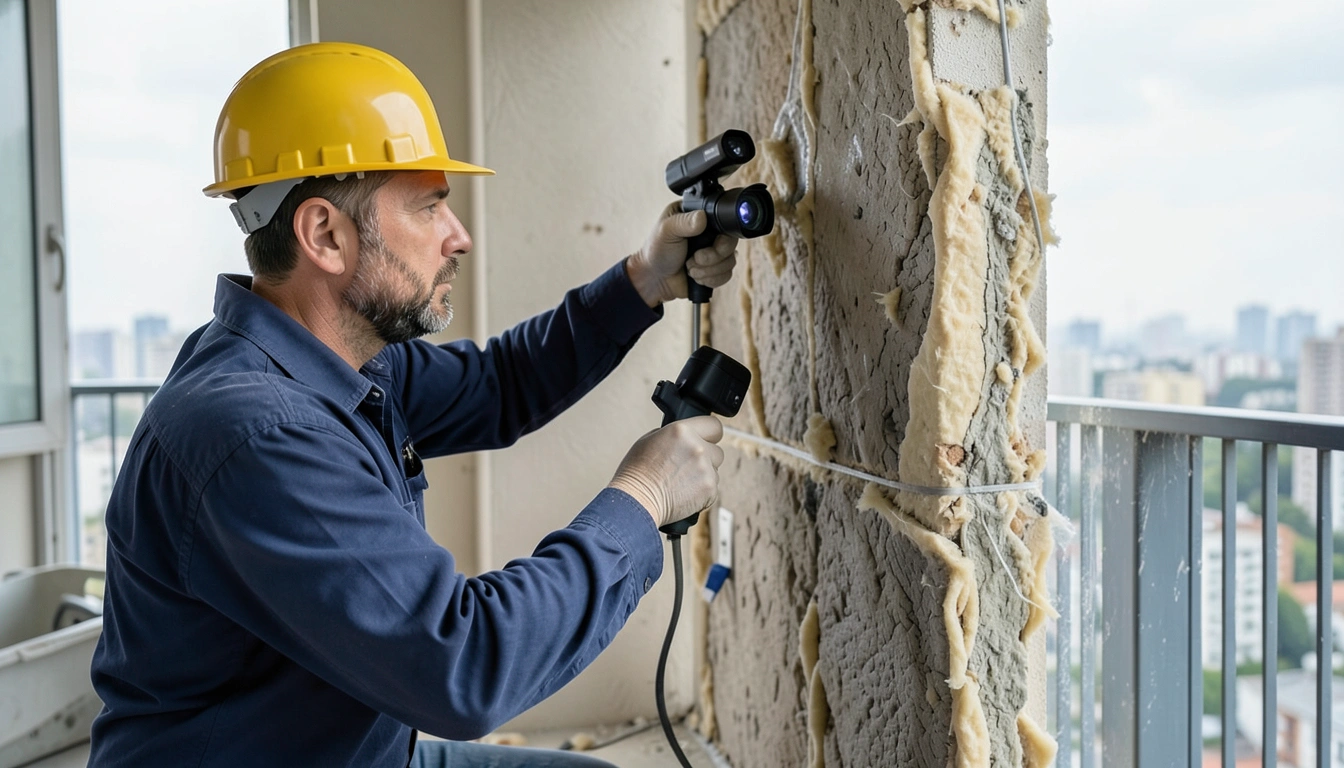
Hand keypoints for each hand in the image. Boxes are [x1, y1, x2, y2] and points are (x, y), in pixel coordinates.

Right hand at [608, 415, 724, 527]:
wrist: (637, 502)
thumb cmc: (637, 474)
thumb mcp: (649, 440)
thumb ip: (673, 435)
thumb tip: (686, 437)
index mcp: (681, 431)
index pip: (714, 426)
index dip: (710, 434)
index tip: (706, 440)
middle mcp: (697, 447)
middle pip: (717, 451)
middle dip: (707, 459)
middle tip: (687, 468)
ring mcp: (705, 468)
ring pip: (715, 471)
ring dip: (703, 477)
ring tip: (681, 483)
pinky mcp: (709, 489)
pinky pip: (713, 489)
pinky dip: (702, 493)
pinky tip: (684, 494)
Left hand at [625, 202, 739, 306]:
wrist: (655, 280)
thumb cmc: (656, 251)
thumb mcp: (666, 231)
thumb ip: (683, 222)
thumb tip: (702, 217)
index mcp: (698, 216)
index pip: (723, 220)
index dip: (719, 234)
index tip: (705, 242)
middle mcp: (710, 232)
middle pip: (731, 242)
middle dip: (713, 256)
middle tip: (695, 258)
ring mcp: (714, 251)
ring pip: (730, 261)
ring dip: (708, 270)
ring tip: (690, 268)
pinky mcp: (716, 269)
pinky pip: (726, 275)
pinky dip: (710, 279)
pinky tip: (696, 277)